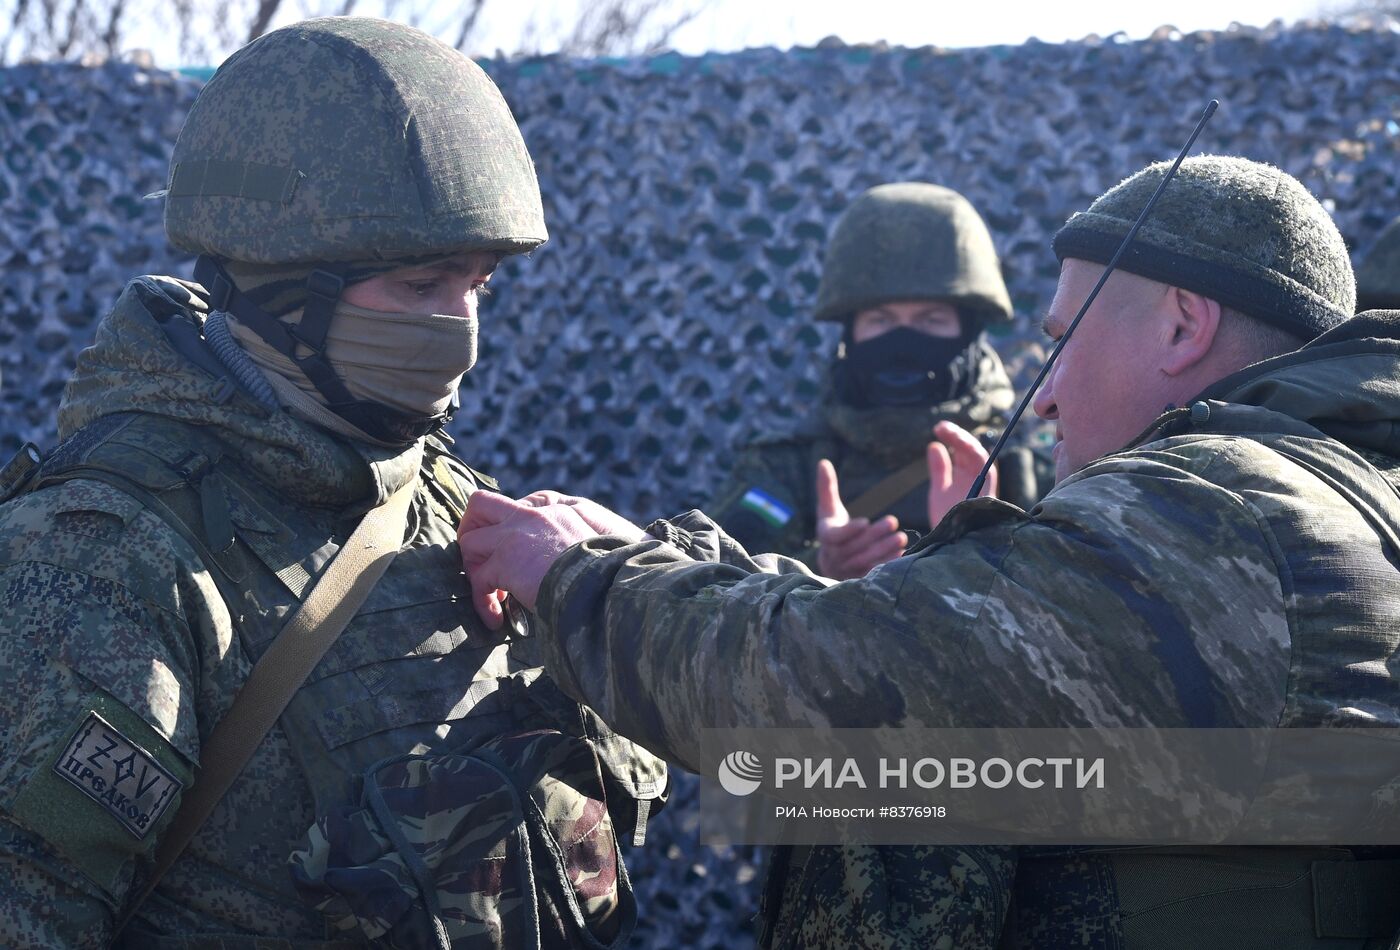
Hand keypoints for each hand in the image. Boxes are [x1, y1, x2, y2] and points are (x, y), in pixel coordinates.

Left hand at [458, 490, 644, 628]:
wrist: (611, 580)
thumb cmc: (617, 569)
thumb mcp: (605, 542)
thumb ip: (586, 541)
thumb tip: (593, 557)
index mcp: (559, 509)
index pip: (521, 505)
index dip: (509, 529)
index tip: (513, 553)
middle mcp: (533, 514)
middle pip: (482, 504)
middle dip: (472, 529)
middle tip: (478, 558)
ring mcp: (515, 534)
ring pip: (469, 541)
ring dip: (474, 570)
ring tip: (490, 596)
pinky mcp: (505, 561)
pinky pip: (478, 580)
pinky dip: (481, 602)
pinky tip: (496, 619)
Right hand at [814, 458, 907, 579]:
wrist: (834, 560)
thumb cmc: (834, 527)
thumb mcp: (828, 508)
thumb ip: (827, 487)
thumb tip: (824, 462)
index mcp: (825, 537)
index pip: (833, 537)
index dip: (849, 530)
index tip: (865, 521)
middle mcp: (832, 557)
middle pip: (854, 548)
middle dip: (874, 536)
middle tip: (893, 522)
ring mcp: (845, 571)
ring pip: (865, 561)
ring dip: (884, 550)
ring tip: (902, 537)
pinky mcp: (858, 580)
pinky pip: (873, 574)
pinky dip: (888, 564)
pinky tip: (903, 554)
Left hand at [926, 420, 997, 527]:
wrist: (952, 546)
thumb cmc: (948, 522)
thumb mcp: (939, 491)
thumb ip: (939, 469)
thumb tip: (934, 445)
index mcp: (968, 477)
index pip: (964, 452)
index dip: (953, 438)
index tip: (938, 428)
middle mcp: (978, 480)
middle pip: (972, 451)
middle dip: (957, 436)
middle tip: (940, 427)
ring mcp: (984, 486)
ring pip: (980, 456)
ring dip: (964, 441)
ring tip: (946, 431)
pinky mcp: (988, 495)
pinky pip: (987, 470)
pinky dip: (976, 455)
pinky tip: (961, 444)